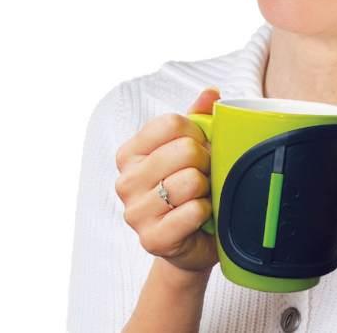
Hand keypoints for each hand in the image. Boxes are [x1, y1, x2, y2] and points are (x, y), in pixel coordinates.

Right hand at [114, 87, 220, 272]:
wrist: (192, 243)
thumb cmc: (190, 192)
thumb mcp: (191, 151)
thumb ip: (198, 118)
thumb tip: (211, 92)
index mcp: (130, 153)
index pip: (171, 123)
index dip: (197, 133)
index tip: (200, 149)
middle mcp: (126, 180)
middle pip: (185, 150)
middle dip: (206, 163)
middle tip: (204, 176)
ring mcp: (135, 212)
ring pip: (191, 181)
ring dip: (206, 189)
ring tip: (201, 196)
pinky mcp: (152, 239)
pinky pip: (193, 212)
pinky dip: (206, 212)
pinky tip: (201, 217)